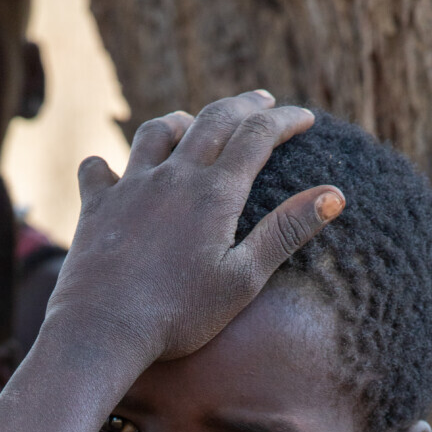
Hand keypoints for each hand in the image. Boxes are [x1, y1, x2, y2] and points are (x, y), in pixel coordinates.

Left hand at [46, 89, 343, 363]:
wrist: (103, 328)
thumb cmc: (180, 314)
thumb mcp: (243, 280)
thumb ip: (286, 232)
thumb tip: (335, 195)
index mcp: (215, 192)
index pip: (258, 136)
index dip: (286, 121)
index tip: (307, 119)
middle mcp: (172, 176)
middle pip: (213, 120)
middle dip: (244, 106)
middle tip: (264, 102)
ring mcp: (130, 187)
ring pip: (157, 133)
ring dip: (182, 122)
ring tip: (193, 124)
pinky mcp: (96, 207)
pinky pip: (100, 170)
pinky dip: (110, 165)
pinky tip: (113, 171)